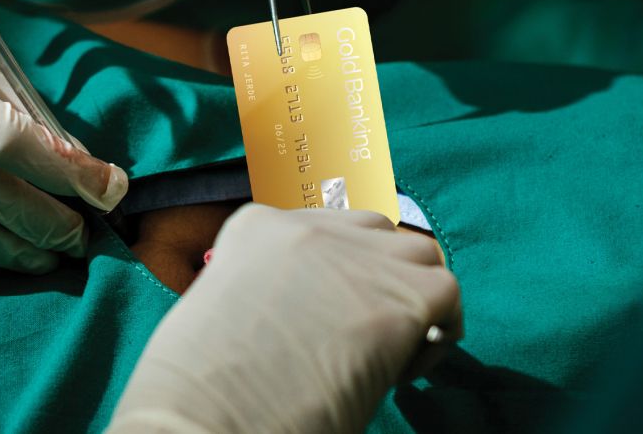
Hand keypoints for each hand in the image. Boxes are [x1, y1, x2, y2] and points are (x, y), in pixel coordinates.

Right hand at [109, 204, 461, 432]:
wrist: (201, 420)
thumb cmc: (197, 389)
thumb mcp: (219, 312)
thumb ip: (266, 291)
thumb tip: (311, 311)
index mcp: (253, 228)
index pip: (320, 232)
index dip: (336, 277)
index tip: (330, 321)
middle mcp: (306, 229)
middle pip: (372, 232)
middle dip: (378, 276)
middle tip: (364, 333)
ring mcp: (356, 256)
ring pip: (416, 251)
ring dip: (412, 295)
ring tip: (391, 351)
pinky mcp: (397, 296)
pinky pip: (445, 293)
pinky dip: (437, 333)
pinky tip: (400, 374)